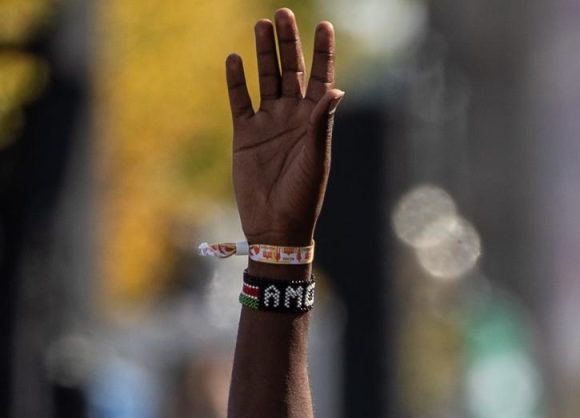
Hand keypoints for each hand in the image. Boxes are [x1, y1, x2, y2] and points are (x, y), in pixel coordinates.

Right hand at [225, 9, 341, 244]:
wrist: (275, 225)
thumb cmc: (303, 195)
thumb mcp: (315, 158)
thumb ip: (320, 123)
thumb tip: (335, 90)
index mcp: (315, 121)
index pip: (321, 79)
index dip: (323, 53)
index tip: (326, 25)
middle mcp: (292, 116)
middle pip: (291, 71)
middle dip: (288, 42)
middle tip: (283, 13)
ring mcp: (268, 122)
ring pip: (265, 78)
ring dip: (263, 53)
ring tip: (260, 25)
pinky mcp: (244, 133)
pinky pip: (239, 100)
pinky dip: (236, 80)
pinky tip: (234, 58)